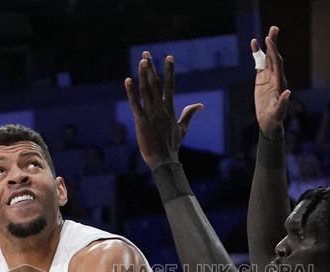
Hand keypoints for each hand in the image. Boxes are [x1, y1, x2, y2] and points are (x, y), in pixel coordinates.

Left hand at [124, 52, 203, 168]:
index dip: (169, 70)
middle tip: (146, 54)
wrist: (164, 159)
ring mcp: (150, 114)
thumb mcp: (183, 128)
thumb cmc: (173, 145)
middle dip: (151, 68)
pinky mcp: (141, 121)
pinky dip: (131, 92)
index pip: (170, 85)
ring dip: (143, 75)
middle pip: (156, 84)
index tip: (168, 57)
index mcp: (170, 109)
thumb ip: (189, 114)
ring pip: (146, 90)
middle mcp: (160, 108)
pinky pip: (135, 104)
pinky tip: (128, 81)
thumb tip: (200, 105)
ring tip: (141, 61)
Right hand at [251, 25, 290, 136]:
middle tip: (273, 29)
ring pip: (268, 58)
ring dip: (267, 46)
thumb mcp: (279, 112)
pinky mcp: (262, 78)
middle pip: (275, 57)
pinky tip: (253, 43)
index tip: (269, 41)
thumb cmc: (275, 118)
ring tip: (266, 33)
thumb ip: (283, 103)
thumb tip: (288, 92)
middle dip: (273, 44)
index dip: (274, 52)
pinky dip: (257, 53)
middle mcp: (276, 76)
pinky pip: (260, 63)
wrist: (269, 121)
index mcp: (280, 82)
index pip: (277, 64)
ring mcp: (269, 76)